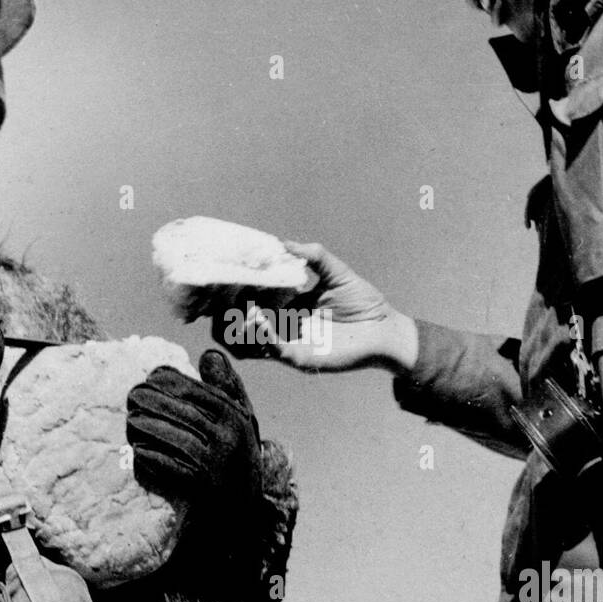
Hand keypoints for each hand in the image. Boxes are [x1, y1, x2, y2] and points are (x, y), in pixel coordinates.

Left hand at [125, 350, 261, 511]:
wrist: (238, 521)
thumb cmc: (233, 463)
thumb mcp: (239, 422)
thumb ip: (226, 387)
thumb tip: (208, 354)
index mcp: (234, 415)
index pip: (192, 387)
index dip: (164, 379)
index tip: (149, 380)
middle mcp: (229, 436)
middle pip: (178, 408)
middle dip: (149, 400)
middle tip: (131, 399)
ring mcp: (216, 462)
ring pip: (171, 434)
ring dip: (144, 426)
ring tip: (132, 423)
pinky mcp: (202, 488)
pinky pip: (168, 465)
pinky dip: (150, 457)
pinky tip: (139, 452)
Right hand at [213, 241, 417, 373]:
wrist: (386, 330)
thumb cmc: (363, 303)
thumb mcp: (335, 272)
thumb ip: (312, 256)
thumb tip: (282, 243)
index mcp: (286, 308)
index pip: (249, 302)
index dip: (233, 292)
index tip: (222, 275)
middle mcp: (282, 328)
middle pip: (237, 328)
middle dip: (222, 313)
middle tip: (217, 295)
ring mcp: (288, 345)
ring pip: (246, 345)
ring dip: (235, 328)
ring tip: (234, 309)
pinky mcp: (301, 358)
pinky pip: (273, 350)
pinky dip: (262, 335)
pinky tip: (258, 318)